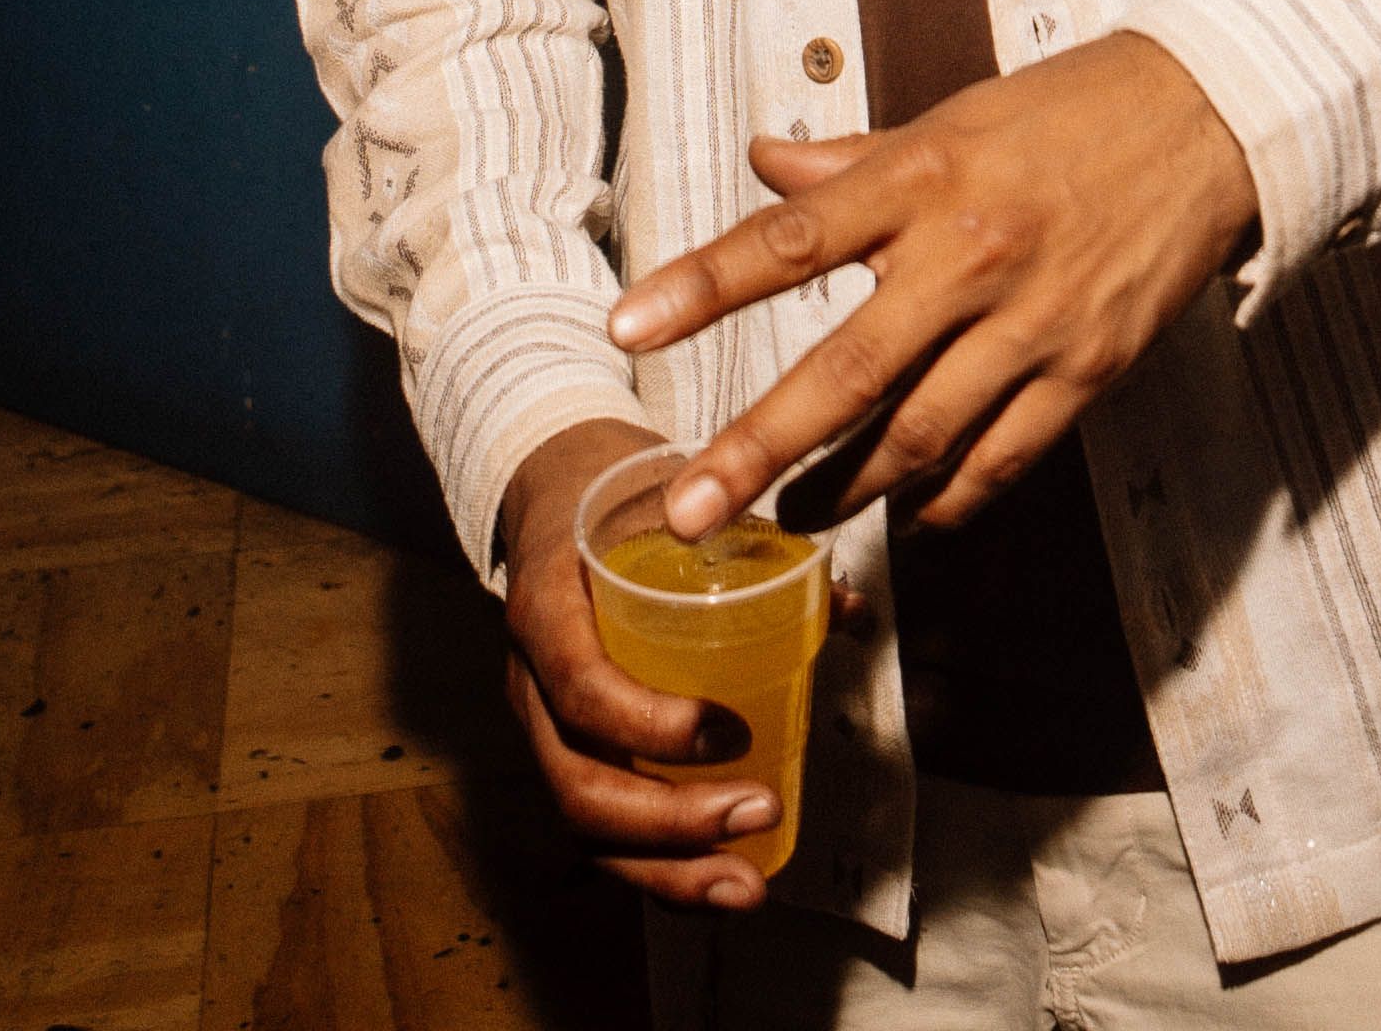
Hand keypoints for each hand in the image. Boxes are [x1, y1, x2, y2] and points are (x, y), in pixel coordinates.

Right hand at [495, 418, 786, 909]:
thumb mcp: (671, 501)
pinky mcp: (566, 755)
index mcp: (547, 608)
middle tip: (758, 812)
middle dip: (671, 820)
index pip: (579, 687)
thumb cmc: (619, 501)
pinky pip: (600, 831)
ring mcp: (542, 728)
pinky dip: (658, 871)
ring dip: (667, 871)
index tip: (728, 730)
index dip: (648, 725)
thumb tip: (850, 609)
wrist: (553, 493)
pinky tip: (719, 886)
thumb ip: (756, 548)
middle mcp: (530, 682)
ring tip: (746, 887)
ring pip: (586, 826)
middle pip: (579, 784)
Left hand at [607, 32, 1258, 538]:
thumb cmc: (1067, 110)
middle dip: (757, 448)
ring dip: (846, 490)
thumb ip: (853, 159)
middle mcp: (970, 253)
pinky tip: (910, 512)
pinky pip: (1000, 458)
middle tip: (687, 512)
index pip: (791, 237)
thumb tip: (762, 162)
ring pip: (919, 435)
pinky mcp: (1088, 370)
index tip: (626, 327)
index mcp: (925, 176)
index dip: (703, 285)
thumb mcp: (952, 116)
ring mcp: (1033, 321)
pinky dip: (946, 497)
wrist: (1211, 119)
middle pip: (846, 371)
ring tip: (792, 521)